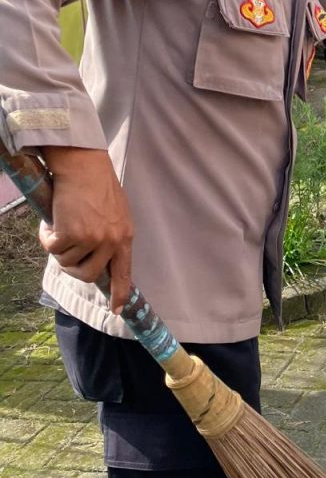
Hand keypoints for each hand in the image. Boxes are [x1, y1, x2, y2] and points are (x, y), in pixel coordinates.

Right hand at [39, 147, 133, 313]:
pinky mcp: (71, 234)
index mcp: (125, 237)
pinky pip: (53, 249)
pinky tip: (52, 222)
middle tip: (65, 253)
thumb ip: (110, 236)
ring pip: (67, 262)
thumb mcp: (115, 214)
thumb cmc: (98, 187)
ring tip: (61, 228)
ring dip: (59, 248)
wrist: (84, 167)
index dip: (119, 293)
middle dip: (73, 269)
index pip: (124, 273)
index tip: (117, 310)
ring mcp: (92, 239)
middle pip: (88, 275)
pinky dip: (47, 237)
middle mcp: (111, 242)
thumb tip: (99, 257)